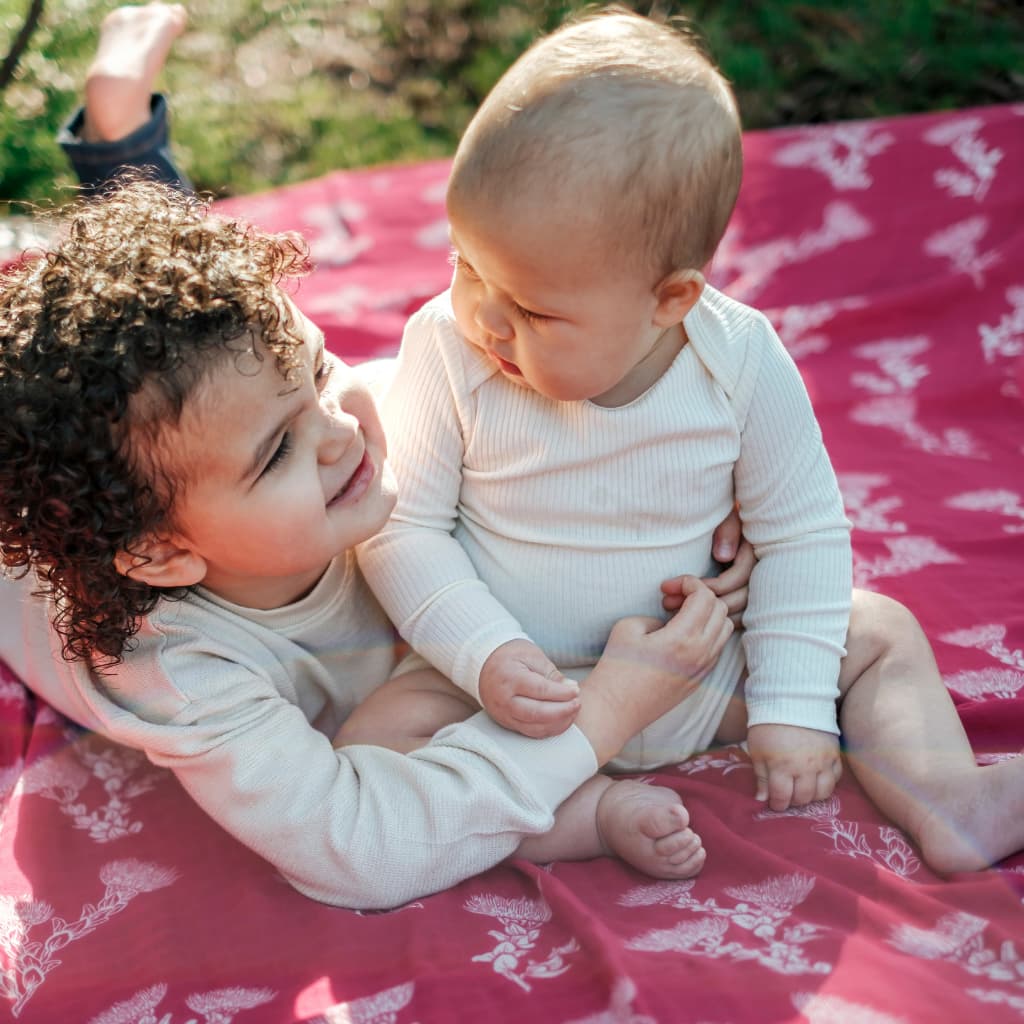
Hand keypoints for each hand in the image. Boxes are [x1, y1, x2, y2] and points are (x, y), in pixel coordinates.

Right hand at [479, 639, 579, 737]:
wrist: (485, 664)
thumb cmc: (512, 656)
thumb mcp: (532, 657)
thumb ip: (552, 675)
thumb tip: (572, 689)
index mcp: (509, 677)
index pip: (540, 690)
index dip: (561, 693)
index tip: (577, 691)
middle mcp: (503, 700)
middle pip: (536, 713)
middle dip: (562, 711)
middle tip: (578, 703)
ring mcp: (503, 714)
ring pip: (534, 728)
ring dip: (558, 723)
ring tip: (572, 712)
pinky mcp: (506, 723)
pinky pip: (529, 732)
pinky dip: (548, 729)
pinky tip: (562, 720)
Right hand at [602, 576, 731, 692]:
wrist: (614, 711)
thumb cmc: (616, 670)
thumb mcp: (628, 628)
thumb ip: (655, 616)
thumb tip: (667, 621)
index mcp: (683, 639)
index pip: (705, 596)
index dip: (687, 582)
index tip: (666, 587)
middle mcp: (700, 654)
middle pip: (720, 609)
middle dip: (698, 595)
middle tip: (671, 599)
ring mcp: (703, 669)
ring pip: (724, 629)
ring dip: (706, 614)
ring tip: (677, 616)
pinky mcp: (699, 680)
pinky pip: (716, 647)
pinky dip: (706, 632)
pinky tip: (680, 634)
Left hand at [661, 507, 755, 625]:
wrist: (723, 511)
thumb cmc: (720, 510)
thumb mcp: (726, 514)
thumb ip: (727, 530)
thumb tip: (723, 556)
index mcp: (757, 551)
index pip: (738, 577)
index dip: (708, 585)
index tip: (676, 584)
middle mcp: (761, 571)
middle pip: (738, 598)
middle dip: (701, 604)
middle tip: (666, 602)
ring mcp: (755, 585)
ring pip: (737, 610)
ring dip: (705, 615)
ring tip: (670, 609)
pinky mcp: (744, 594)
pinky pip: (736, 616)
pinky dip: (713, 619)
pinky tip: (689, 618)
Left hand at [746, 723, 841, 810]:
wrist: (791, 701)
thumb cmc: (768, 726)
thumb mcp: (757, 750)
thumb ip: (761, 776)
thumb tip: (762, 799)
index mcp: (782, 766)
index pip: (782, 797)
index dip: (777, 804)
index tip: (774, 804)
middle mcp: (805, 767)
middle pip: (803, 797)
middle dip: (793, 801)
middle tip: (788, 797)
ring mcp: (822, 761)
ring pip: (823, 792)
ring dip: (812, 796)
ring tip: (803, 790)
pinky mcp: (834, 754)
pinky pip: (836, 777)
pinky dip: (828, 783)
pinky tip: (818, 780)